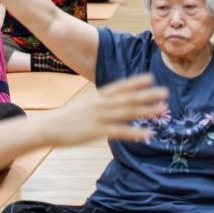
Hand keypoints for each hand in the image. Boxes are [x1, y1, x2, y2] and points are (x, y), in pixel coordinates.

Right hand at [40, 74, 168, 145]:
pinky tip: (148, 134)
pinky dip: (135, 133)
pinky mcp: (96, 132)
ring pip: (127, 113)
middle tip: (166, 92)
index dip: (136, 82)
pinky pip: (120, 132)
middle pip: (128, 98)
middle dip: (148, 95)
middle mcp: (100, 104)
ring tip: (162, 110)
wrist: (48, 127)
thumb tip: (112, 101)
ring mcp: (99, 117)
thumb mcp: (84, 104)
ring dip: (146, 111)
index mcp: (97, 97)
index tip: (151, 78)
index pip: (120, 87)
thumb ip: (99, 102)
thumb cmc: (66, 118)